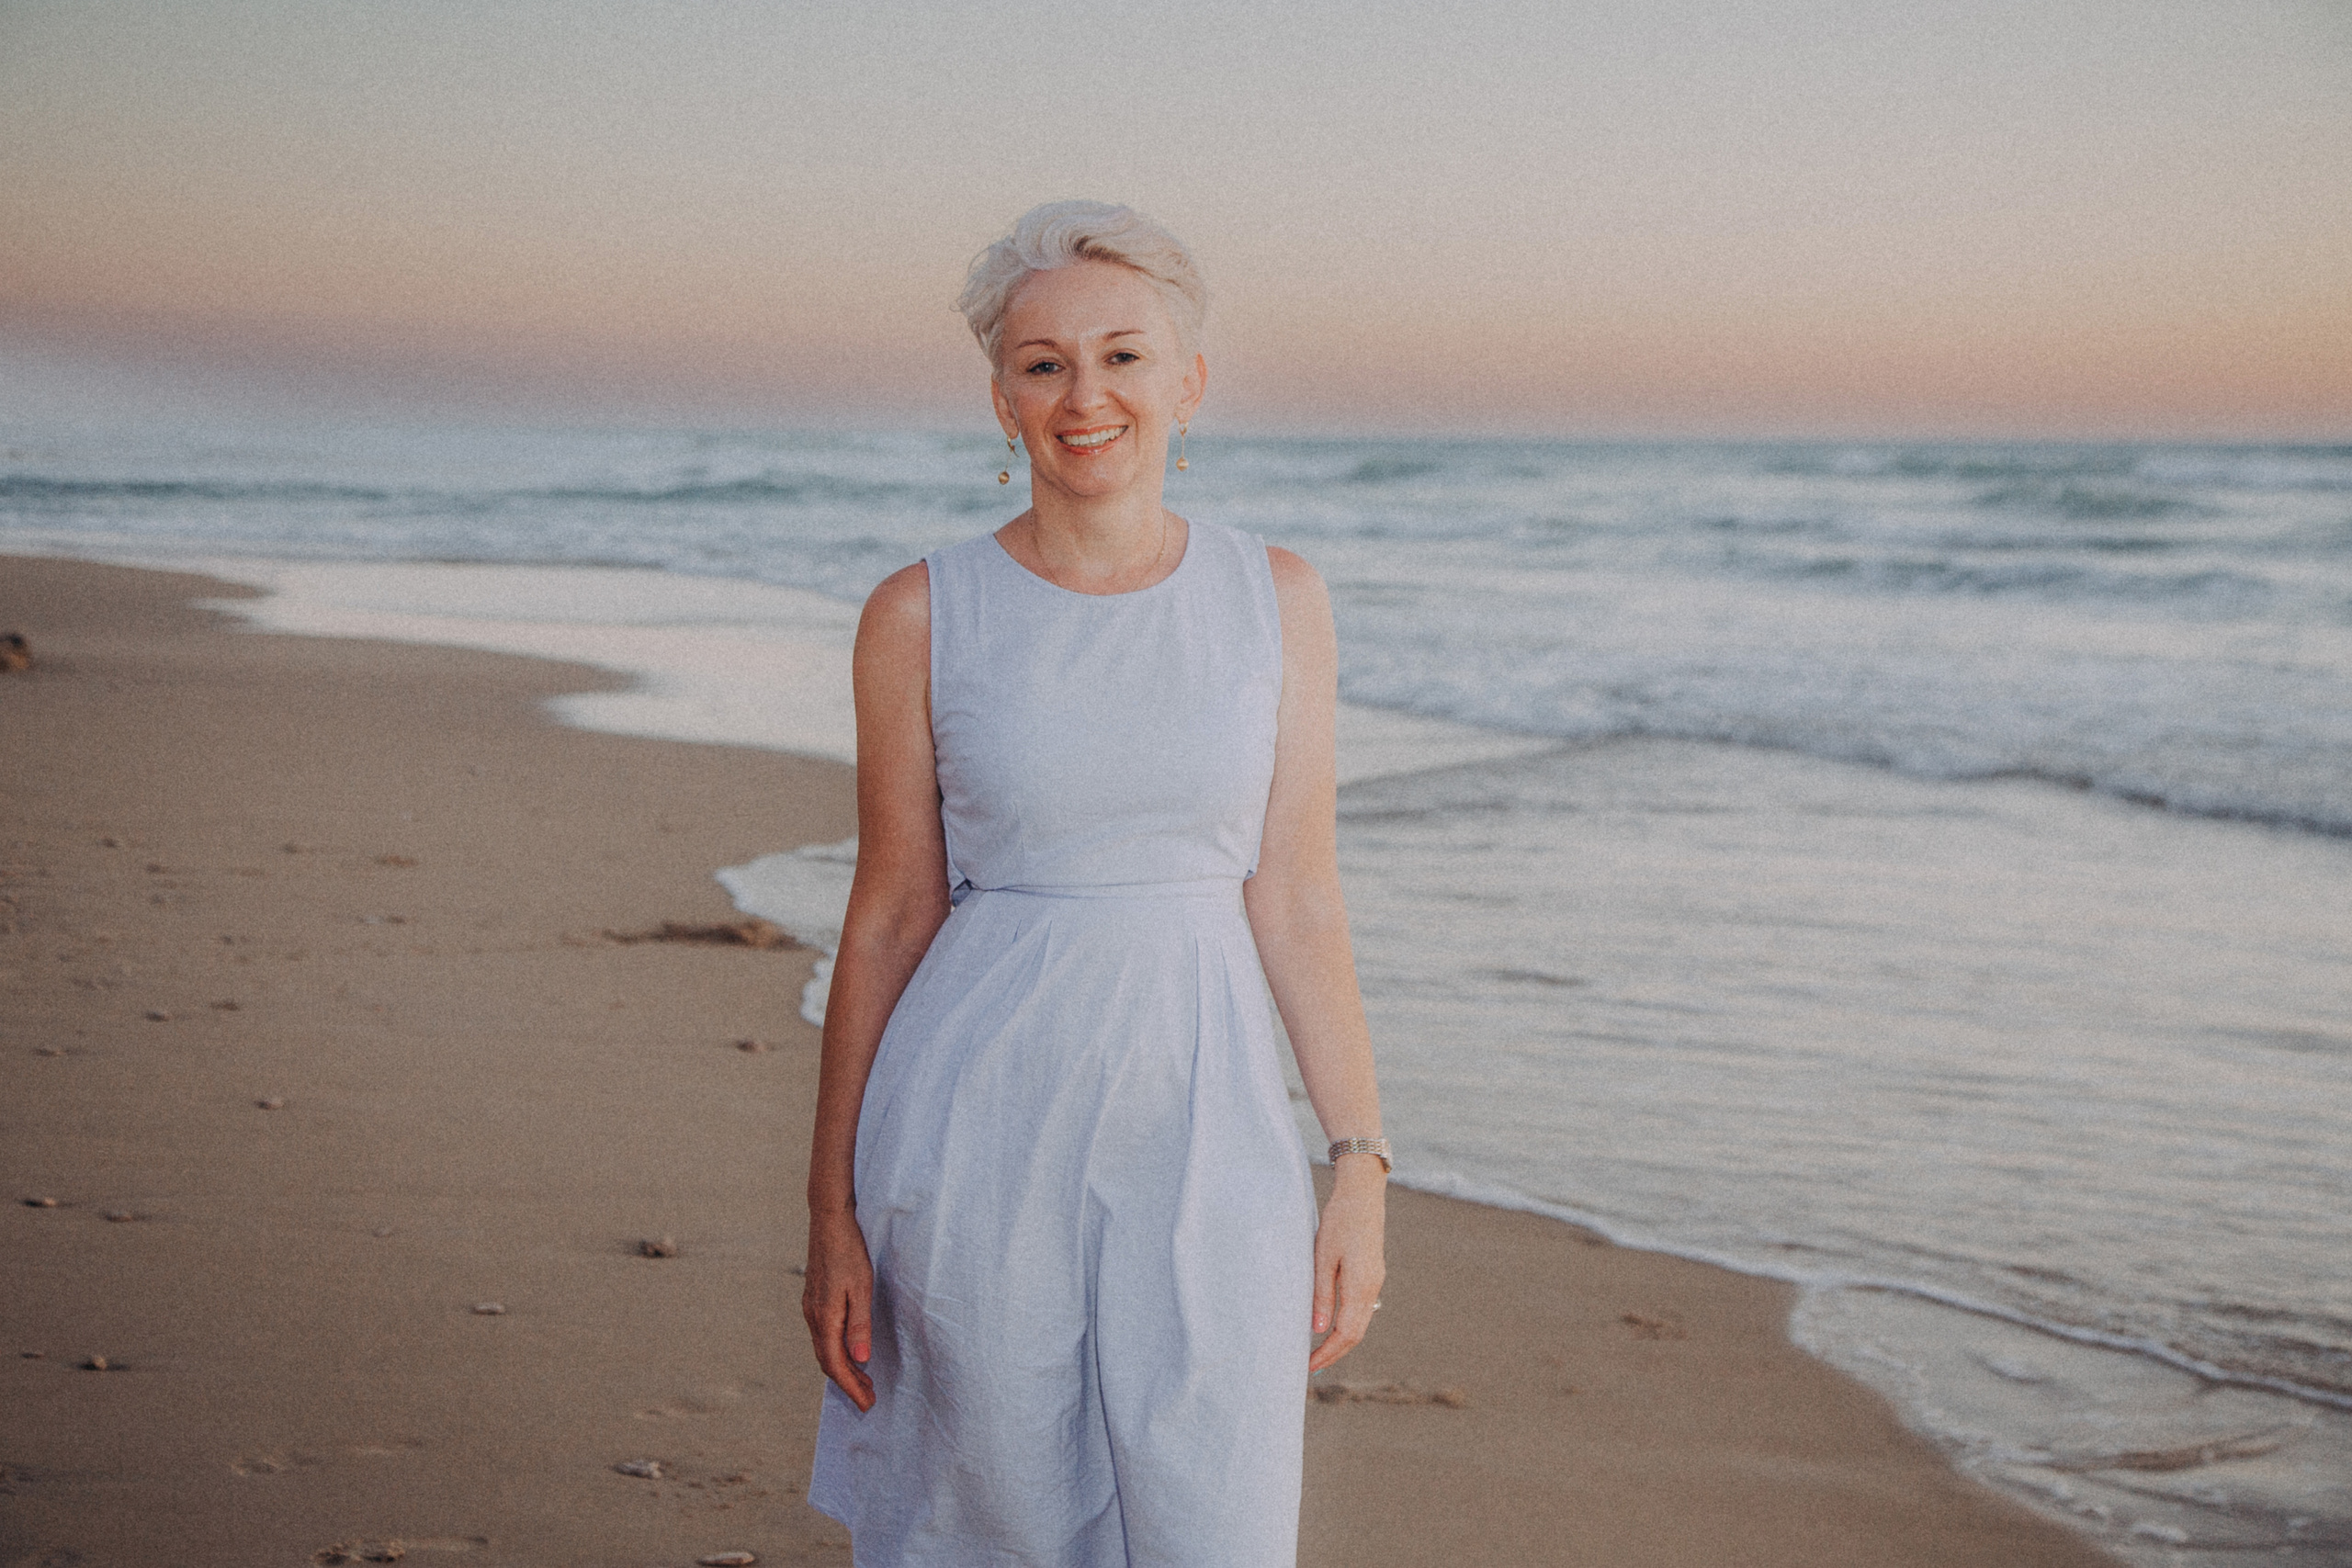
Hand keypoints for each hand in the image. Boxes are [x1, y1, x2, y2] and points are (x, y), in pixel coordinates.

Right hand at [803, 1208, 876, 1410]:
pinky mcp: (813, 1300)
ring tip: (864, 1379)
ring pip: (824, 1349)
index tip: (867, 1404)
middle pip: (827, 1362)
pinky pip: (822, 1336)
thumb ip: (860, 1325)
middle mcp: (813, 1317)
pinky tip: (849, 1350)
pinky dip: (836, 1351)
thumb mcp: (862, 1288)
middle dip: (847, 1383)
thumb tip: (860, 1361)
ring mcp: (811, 1308)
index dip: (851, 1387)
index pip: (836, 1365)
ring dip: (842, 1368)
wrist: (829, 1221)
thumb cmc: (849, 1252)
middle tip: (869, 1397)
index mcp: (825, 1317)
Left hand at [1308, 1159, 1386, 1372]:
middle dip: (1334, 1353)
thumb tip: (1318, 1329)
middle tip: (1311, 1367)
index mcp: (1361, 1287)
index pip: (1346, 1334)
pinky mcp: (1372, 1273)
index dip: (1328, 1354)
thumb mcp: (1323, 1256)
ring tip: (1318, 1352)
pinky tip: (1331, 1325)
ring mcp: (1375, 1281)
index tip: (1308, 1367)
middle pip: (1356, 1334)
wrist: (1363, 1194)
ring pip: (1360, 1322)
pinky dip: (1346, 1324)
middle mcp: (1372, 1288)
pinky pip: (1361, 1308)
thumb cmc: (1339, 1221)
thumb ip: (1322, 1294)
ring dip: (1340, 1340)